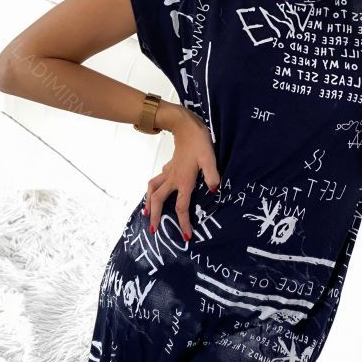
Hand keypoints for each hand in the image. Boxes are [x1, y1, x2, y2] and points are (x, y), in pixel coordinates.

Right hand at [143, 105, 219, 241]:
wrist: (185, 125)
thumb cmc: (199, 142)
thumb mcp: (209, 158)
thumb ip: (212, 175)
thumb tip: (214, 190)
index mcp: (183, 181)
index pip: (181, 207)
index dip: (183, 223)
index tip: (185, 236)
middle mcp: (172, 179)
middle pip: (159, 201)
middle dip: (156, 217)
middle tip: (153, 231)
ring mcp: (168, 172)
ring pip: (152, 190)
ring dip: (148, 203)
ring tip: (146, 214)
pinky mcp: (168, 167)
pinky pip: (156, 181)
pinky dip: (153, 190)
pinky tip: (155, 192)